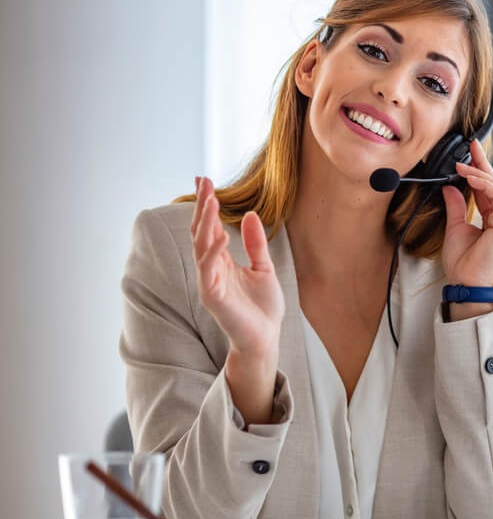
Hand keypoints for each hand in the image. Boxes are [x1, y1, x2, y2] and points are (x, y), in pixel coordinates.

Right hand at [191, 177, 284, 421]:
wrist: (266, 337)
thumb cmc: (263, 308)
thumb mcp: (264, 268)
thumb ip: (255, 244)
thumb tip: (249, 214)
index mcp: (222, 262)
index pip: (209, 228)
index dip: (207, 205)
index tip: (206, 181)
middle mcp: (211, 270)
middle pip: (201, 232)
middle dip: (202, 207)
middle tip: (204, 182)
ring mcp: (210, 283)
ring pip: (201, 248)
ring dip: (205, 224)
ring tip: (211, 201)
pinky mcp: (213, 297)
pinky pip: (209, 271)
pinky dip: (213, 252)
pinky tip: (221, 234)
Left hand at [440, 139, 492, 288]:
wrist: (466, 283)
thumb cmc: (462, 264)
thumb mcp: (454, 228)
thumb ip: (455, 206)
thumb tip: (450, 187)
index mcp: (492, 218)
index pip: (487, 188)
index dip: (479, 168)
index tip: (470, 150)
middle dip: (482, 163)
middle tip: (472, 144)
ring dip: (478, 173)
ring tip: (462, 164)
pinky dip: (483, 185)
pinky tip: (469, 177)